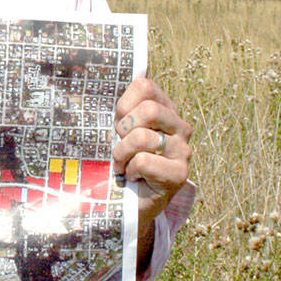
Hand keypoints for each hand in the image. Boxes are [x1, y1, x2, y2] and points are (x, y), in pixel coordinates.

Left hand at [113, 77, 192, 225]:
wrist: (128, 202)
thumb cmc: (121, 161)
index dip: (124, 104)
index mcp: (165, 109)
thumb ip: (119, 109)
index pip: (145, 86)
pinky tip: (133, 177)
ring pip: (142, 137)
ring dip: (122, 153)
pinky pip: (144, 161)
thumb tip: (98, 78)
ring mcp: (182, 150)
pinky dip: (130, 170)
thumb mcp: (117, 131)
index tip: (119, 123)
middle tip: (121, 145)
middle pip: (149, 110)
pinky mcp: (179, 174)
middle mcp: (179, 127)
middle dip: (124, 129)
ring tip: (123, 165)